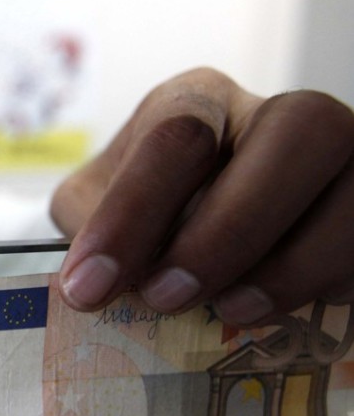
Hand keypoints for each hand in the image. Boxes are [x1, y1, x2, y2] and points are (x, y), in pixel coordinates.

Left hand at [52, 67, 353, 325]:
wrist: (191, 237)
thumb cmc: (139, 218)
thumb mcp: (95, 210)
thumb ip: (92, 231)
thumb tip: (93, 281)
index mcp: (196, 101)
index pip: (176, 137)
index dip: (132, 215)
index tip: (89, 287)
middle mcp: (277, 114)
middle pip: (294, 134)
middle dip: (227, 228)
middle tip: (166, 297)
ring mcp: (342, 158)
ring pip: (352, 190)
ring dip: (290, 265)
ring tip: (229, 313)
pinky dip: (331, 283)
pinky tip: (284, 313)